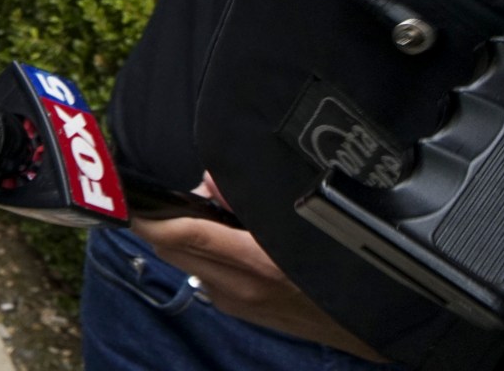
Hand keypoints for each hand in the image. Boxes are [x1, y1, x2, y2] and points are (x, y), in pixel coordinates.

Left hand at [132, 207, 384, 360]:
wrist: (374, 324)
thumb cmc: (346, 267)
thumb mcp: (305, 223)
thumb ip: (249, 198)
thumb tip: (211, 180)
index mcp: (258, 262)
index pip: (184, 233)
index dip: (150, 213)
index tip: (128, 193)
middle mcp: (239, 287)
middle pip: (171, 247)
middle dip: (160, 218)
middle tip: (165, 192)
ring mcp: (236, 303)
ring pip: (183, 260)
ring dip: (178, 235)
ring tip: (197, 211)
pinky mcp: (238, 311)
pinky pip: (201, 273)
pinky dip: (198, 251)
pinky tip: (218, 236)